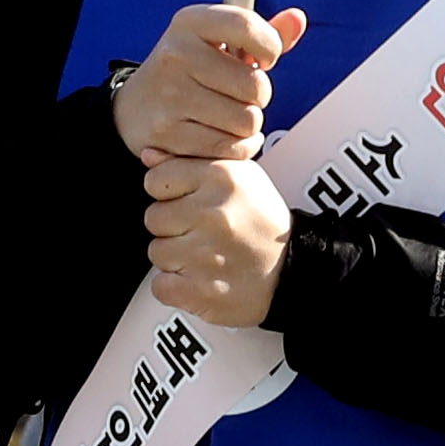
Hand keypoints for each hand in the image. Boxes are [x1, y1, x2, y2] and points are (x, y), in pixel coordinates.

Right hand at [112, 2, 300, 168]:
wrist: (133, 110)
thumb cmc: (188, 72)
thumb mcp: (216, 43)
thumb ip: (259, 34)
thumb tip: (298, 19)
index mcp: (190, 22)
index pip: (248, 27)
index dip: (269, 47)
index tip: (262, 58)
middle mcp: (176, 53)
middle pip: (256, 85)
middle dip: (258, 96)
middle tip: (239, 95)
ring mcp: (170, 94)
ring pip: (247, 121)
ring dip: (247, 125)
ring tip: (228, 116)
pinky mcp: (168, 134)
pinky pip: (230, 148)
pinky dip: (235, 147)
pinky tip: (221, 136)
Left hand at [143, 154, 289, 329]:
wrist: (297, 269)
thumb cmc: (262, 221)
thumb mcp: (239, 177)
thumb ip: (191, 162)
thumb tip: (147, 154)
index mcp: (221, 177)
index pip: (156, 180)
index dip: (170, 195)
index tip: (192, 205)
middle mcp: (213, 213)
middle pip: (153, 218)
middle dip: (174, 228)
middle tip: (205, 234)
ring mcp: (206, 254)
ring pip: (157, 253)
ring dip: (176, 259)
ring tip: (207, 256)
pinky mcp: (201, 291)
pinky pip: (161, 286)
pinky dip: (177, 288)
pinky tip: (201, 280)